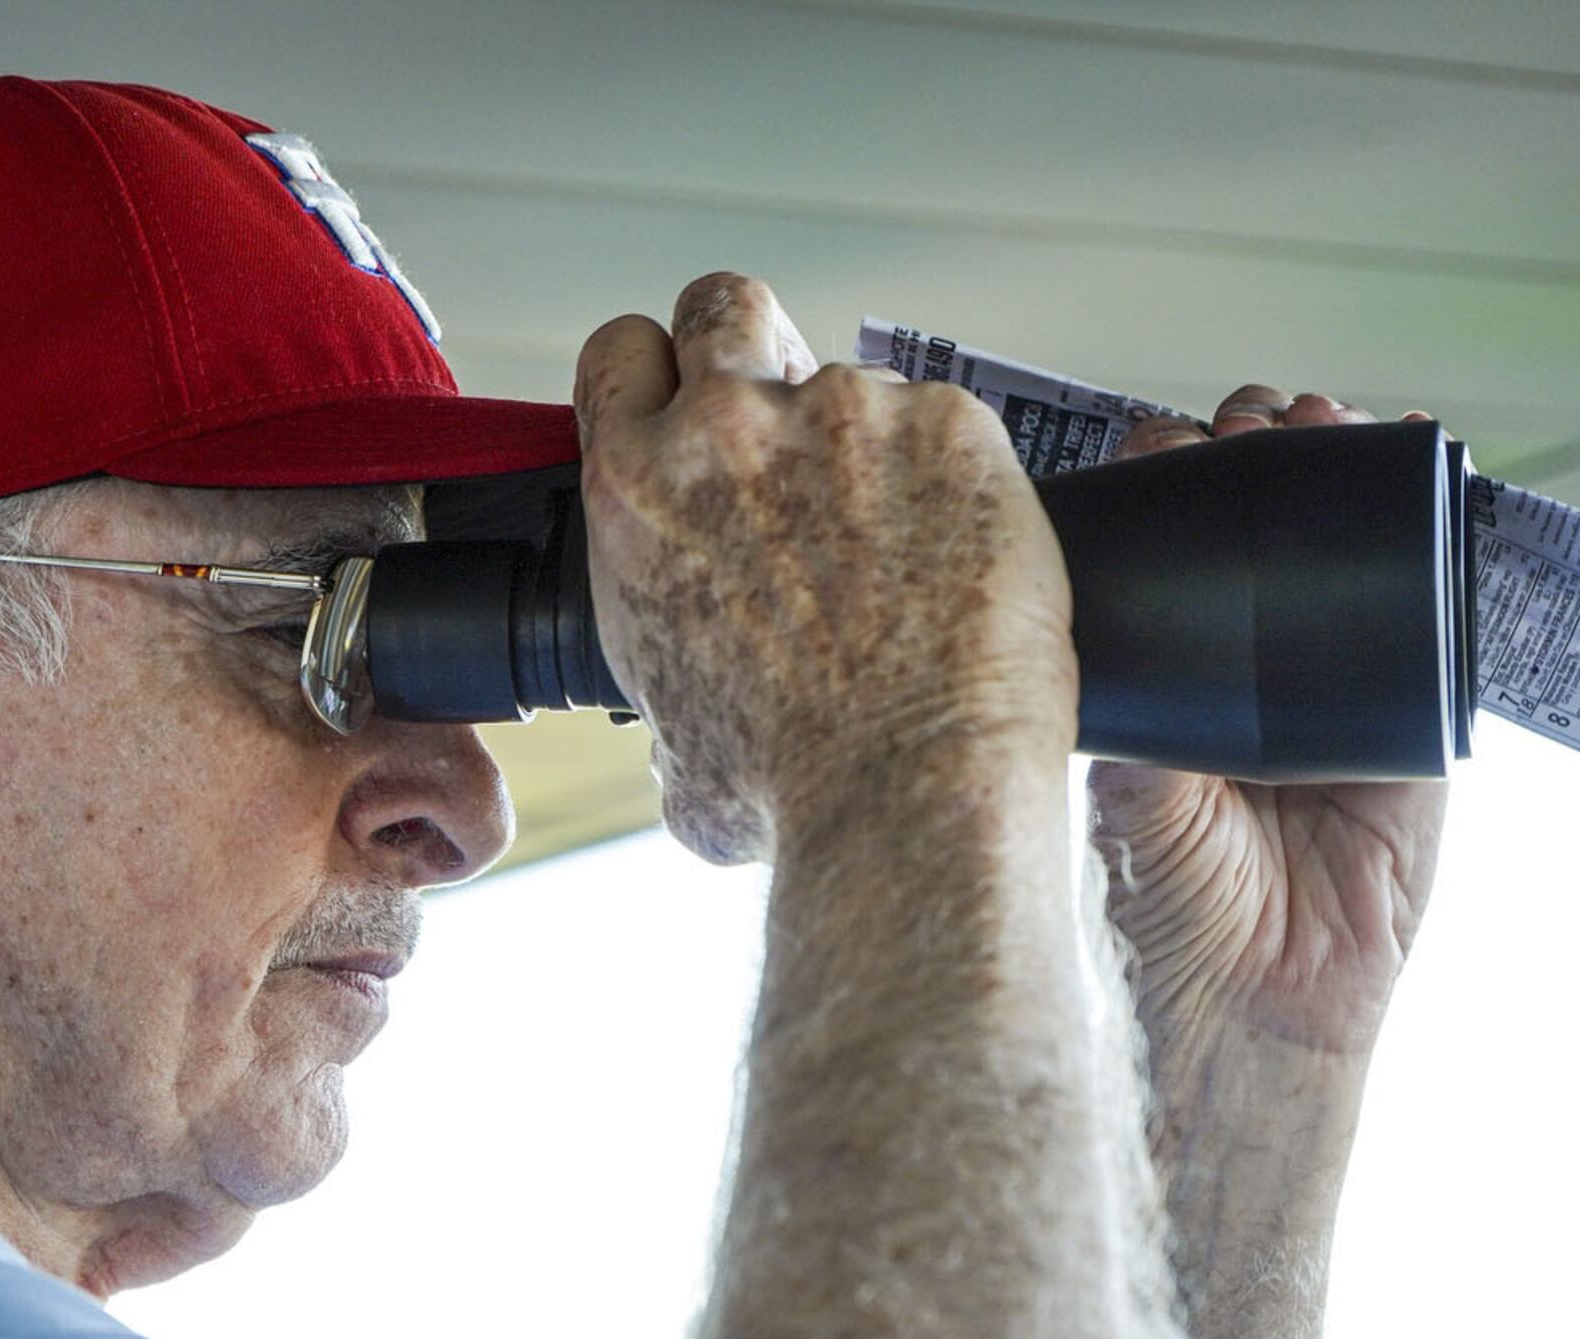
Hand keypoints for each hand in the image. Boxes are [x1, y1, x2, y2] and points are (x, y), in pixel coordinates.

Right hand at [574, 273, 1076, 863]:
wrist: (907, 793)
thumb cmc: (792, 784)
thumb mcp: (667, 733)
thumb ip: (664, 671)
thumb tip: (683, 720)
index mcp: (637, 491)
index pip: (619, 352)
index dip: (656, 374)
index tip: (685, 402)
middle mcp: (727, 430)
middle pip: (720, 304)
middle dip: (749, 345)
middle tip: (787, 420)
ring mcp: (846, 412)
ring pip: (853, 380)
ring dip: (868, 442)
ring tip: (900, 544)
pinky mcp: (952, 424)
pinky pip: (947, 423)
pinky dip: (955, 476)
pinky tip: (959, 556)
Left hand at [1093, 387, 1448, 1078]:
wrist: (1246, 1005)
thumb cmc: (1157, 910)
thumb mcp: (1117, 785)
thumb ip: (1125, 705)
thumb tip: (1099, 590)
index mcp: (1152, 675)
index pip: (1157, 548)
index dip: (1161, 484)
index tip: (1160, 442)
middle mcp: (1232, 667)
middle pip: (1246, 525)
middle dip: (1249, 454)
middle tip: (1248, 421)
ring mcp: (1321, 680)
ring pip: (1332, 545)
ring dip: (1329, 468)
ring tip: (1317, 420)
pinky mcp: (1406, 710)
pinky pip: (1420, 603)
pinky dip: (1420, 530)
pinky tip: (1401, 461)